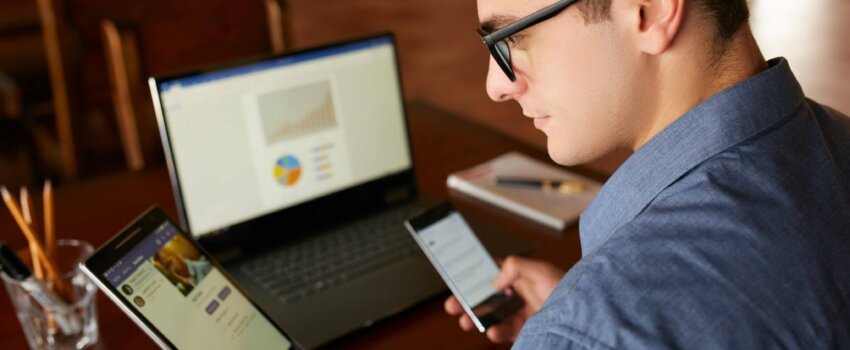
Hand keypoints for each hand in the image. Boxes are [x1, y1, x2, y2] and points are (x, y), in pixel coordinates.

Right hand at [443, 256, 564, 342]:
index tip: (457, 279)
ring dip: (476, 318)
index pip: (492, 272)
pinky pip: (505, 331)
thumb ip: (516, 266)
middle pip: (487, 296)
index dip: (474, 274)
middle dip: (468, 300)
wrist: (586, 317)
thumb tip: (495, 279)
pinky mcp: (526, 329)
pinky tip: (492, 331)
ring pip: (492, 315)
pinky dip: (496, 332)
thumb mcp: (542, 270)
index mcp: (521, 274)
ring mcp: (522, 312)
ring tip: (465, 321)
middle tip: (452, 305)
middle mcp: (519, 293)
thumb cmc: (571, 289)